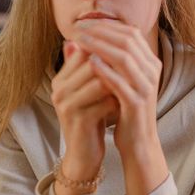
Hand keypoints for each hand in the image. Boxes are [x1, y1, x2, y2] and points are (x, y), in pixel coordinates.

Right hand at [49, 40, 117, 194]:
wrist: (83, 152)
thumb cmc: (90, 116)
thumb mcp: (88, 91)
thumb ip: (89, 67)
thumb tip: (102, 41)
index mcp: (60, 79)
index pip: (84, 51)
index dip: (108, 48)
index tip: (128, 49)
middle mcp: (59, 89)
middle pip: (91, 63)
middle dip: (115, 63)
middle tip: (135, 62)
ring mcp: (67, 105)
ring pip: (98, 81)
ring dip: (118, 81)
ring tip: (132, 81)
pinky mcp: (79, 120)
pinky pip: (103, 103)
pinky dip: (118, 100)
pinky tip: (126, 101)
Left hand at [73, 20, 168, 194]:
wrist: (139, 142)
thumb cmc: (127, 110)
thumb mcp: (120, 81)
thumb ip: (109, 59)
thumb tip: (83, 38)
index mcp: (150, 63)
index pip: (130, 33)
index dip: (107, 25)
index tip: (85, 23)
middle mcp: (152, 71)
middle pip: (127, 40)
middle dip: (101, 31)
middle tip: (78, 28)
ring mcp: (146, 86)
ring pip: (124, 57)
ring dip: (99, 45)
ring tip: (79, 41)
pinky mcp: (137, 102)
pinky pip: (119, 81)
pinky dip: (104, 69)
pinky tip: (89, 62)